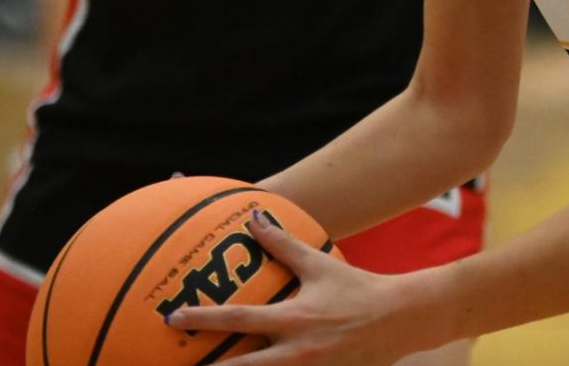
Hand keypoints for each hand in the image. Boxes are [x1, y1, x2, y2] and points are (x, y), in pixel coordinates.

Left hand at [167, 212, 422, 364]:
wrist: (396, 321)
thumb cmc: (354, 289)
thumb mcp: (318, 263)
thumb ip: (283, 244)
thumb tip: (254, 217)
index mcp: (293, 320)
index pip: (238, 319)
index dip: (203, 318)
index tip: (172, 317)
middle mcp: (296, 352)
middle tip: (178, 362)